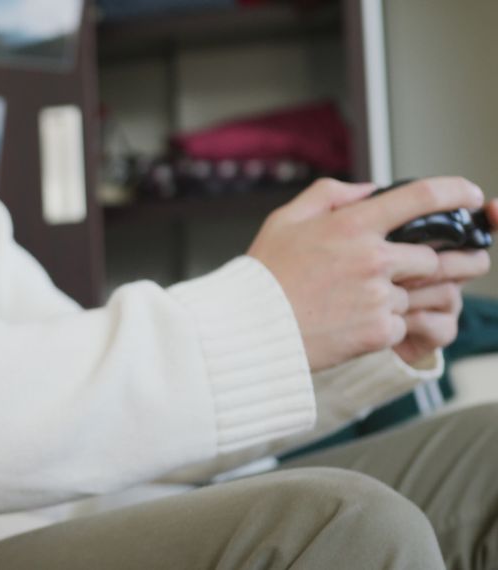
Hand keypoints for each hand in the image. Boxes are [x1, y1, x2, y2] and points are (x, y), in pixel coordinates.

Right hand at [248, 177, 483, 371]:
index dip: (456, 191)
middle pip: (432, 257)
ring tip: (378, 300)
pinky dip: (386, 325)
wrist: (250, 329)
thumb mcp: (285, 220)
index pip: (421, 197)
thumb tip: (368, 190)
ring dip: (405, 296)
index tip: (470, 195)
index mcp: (352, 226)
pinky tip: (355, 322)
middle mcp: (372, 259)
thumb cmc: (264, 276)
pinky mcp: (378, 331)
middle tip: (432, 269)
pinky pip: (401, 325)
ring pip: (417, 294)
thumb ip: (328, 195)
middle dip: (434, 263)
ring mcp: (378, 297)